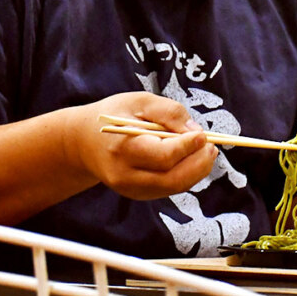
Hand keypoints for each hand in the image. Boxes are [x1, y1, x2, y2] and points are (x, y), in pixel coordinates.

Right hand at [66, 91, 217, 199]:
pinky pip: (168, 188)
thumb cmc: (116, 114)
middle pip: (172, 179)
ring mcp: (130, 189)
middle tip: (212, 147)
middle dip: (198, 164)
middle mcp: (125, 175)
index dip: (188, 147)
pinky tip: (192, 160)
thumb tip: (195, 132)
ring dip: (197, 171)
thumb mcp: (140, 101)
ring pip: (173, 187)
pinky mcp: (137, 194)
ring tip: (207, 151)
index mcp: (123, 148)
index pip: (163, 156)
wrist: (84, 141)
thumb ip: (169, 112)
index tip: (204, 135)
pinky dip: (186, 175)